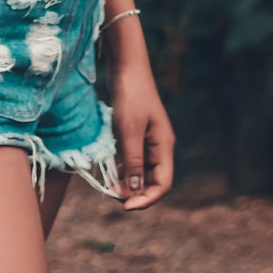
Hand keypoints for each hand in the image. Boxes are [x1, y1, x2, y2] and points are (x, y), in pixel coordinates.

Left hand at [109, 65, 174, 209]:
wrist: (126, 66)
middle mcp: (159, 145)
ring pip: (140, 170)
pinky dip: (122, 166)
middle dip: (135, 192)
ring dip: (127, 181)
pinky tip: (109, 169)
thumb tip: (134, 191)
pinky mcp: (136, 132)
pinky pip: (132, 157)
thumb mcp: (129, 131)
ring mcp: (148, 139)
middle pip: (152, 180)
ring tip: (108, 185)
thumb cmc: (130, 96)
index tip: (124, 206)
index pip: (162, 184)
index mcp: (164, 146)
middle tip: (112, 196)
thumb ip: (132, 161)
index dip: (146, 199)